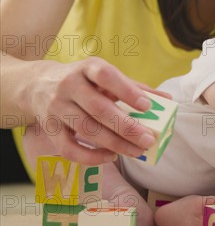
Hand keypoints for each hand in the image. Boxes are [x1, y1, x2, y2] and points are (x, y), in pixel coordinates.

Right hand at [25, 57, 163, 164]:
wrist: (37, 85)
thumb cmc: (84, 82)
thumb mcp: (105, 77)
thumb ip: (135, 87)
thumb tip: (167, 98)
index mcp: (87, 68)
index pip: (106, 76)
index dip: (127, 91)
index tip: (147, 106)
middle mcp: (68, 86)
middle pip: (98, 109)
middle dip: (126, 127)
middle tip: (148, 139)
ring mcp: (57, 108)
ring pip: (86, 129)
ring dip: (114, 143)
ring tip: (137, 151)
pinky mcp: (50, 129)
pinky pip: (68, 148)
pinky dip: (91, 156)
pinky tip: (111, 156)